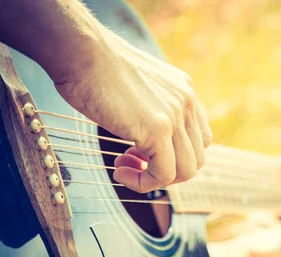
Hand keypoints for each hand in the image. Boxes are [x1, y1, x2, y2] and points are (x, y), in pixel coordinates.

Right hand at [50, 27, 211, 192]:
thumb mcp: (135, 88)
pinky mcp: (158, 129)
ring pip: (186, 171)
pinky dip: (143, 183)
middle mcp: (186, 101)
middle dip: (166, 170)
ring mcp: (175, 115)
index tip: (140, 150)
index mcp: (183, 90)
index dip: (173, 153)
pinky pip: (164, 175)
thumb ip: (148, 108)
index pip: (199, 137)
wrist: (80, 50)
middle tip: (131, 161)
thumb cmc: (93, 66)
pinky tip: (119, 171)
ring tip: (124, 168)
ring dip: (155, 179)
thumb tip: (142, 136)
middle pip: (196, 157)